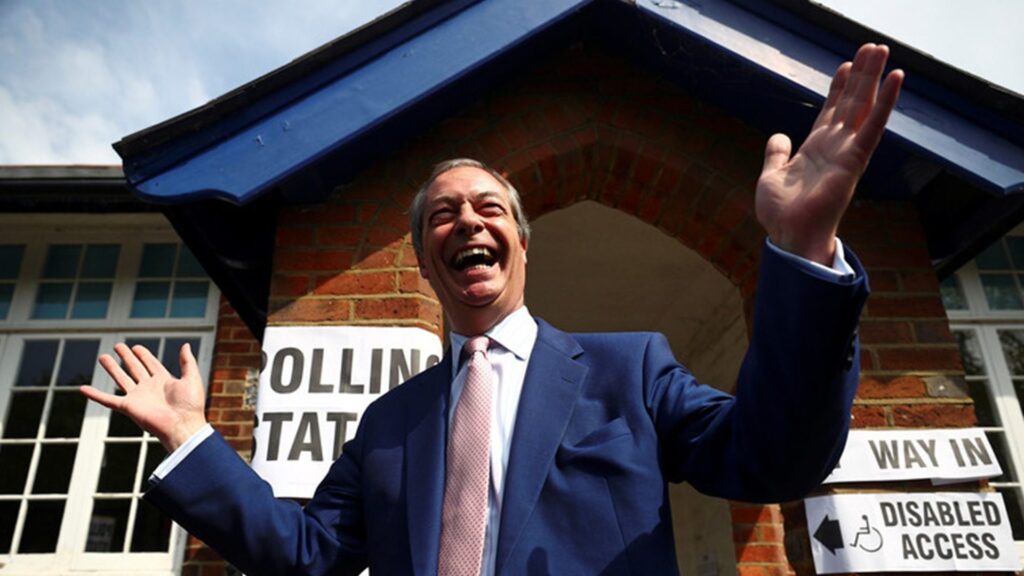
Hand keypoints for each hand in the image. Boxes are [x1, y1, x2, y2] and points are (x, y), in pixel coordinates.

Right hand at [81, 342, 207, 451]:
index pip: (151, 364)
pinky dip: (95, 395)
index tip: (136, 346)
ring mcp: (138, 397)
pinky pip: (108, 400)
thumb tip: (185, 344)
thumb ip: (187, 361)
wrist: (182, 425)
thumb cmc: (190, 405)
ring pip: (121, 379)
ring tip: (102, 357)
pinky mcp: (128, 407)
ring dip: (112, 368)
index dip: (144, 355)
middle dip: (126, 357)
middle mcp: (149, 388)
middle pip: (134, 368)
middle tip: (117, 345)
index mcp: (164, 381)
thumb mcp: (192, 378)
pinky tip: (83, 389)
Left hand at [756, 43, 903, 264]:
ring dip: (875, 78)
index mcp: (815, 150)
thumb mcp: (770, 176)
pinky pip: (873, 125)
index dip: (838, 89)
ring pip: (864, 106)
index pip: (831, 112)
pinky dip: (885, 102)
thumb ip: (776, 154)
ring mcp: (847, 152)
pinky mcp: (855, 160)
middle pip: (851, 103)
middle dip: (861, 75)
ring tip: (882, 50)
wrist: (789, 237)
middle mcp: (835, 147)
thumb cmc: (781, 215)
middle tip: (872, 47)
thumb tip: (779, 136)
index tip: (846, 65)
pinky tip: (895, 78)